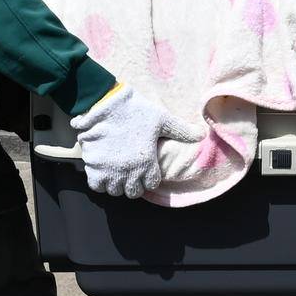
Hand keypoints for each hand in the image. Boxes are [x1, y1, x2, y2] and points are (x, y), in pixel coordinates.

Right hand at [70, 83, 201, 198]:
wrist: (104, 104)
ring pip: (115, 191)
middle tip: (133, 173)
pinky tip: (104, 172)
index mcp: (146, 162)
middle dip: (134, 184)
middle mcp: (129, 171)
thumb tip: (202, 134)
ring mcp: (110, 171)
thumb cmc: (135, 111)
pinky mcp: (93, 166)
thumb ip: (182, 130)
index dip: (150, 178)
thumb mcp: (162, 119)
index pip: (151, 185)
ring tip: (118, 173)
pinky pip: (97, 186)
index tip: (147, 169)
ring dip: (117, 185)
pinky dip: (100, 182)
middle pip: (133, 192)